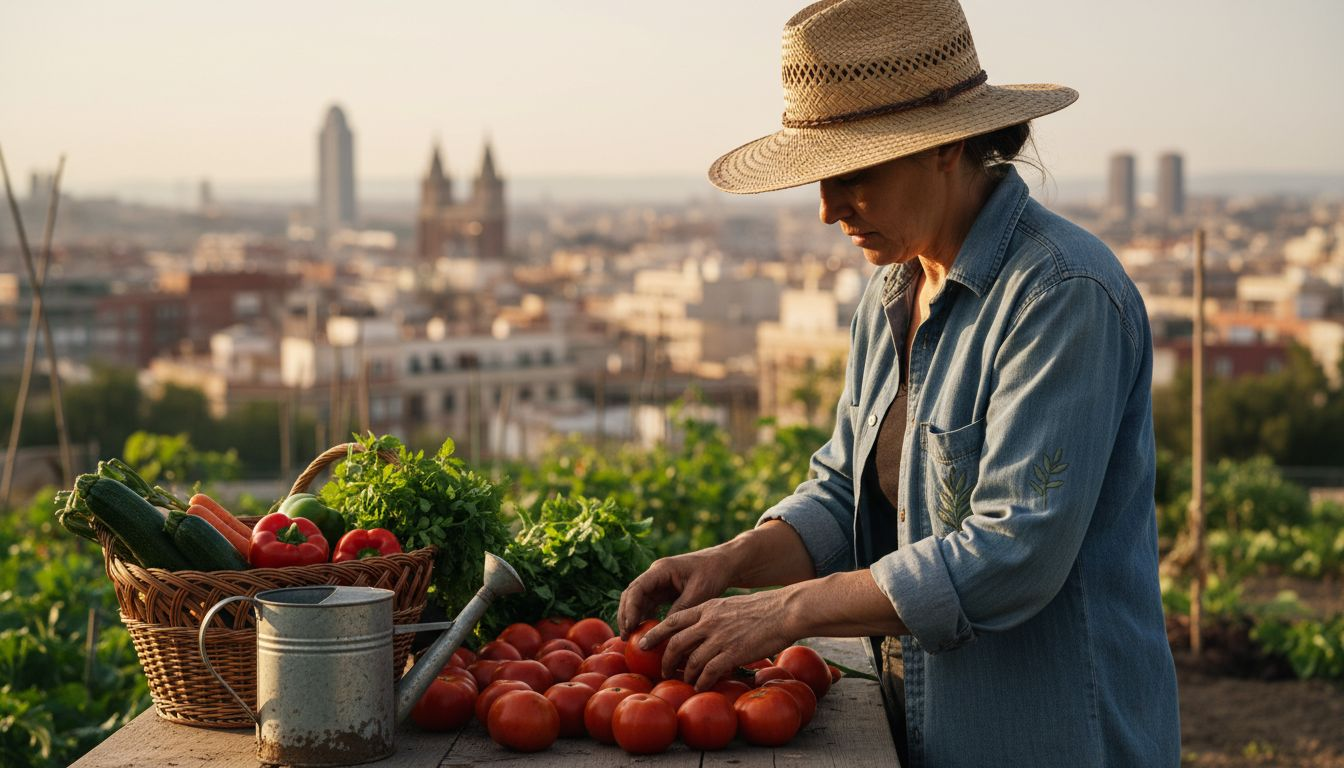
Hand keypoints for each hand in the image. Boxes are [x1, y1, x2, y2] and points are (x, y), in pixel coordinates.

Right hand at [617, 547, 734, 638]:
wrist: (724, 564)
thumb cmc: (713, 573)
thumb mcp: (698, 593)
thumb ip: (680, 610)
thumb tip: (663, 631)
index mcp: (661, 570)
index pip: (637, 588)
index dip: (630, 608)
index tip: (630, 627)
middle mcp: (655, 575)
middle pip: (631, 594)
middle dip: (625, 615)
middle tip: (625, 637)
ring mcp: (658, 583)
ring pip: (637, 601)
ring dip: (633, 618)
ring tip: (631, 639)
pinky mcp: (664, 591)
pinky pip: (648, 605)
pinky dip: (644, 618)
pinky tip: (645, 633)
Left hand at [642, 589, 798, 689]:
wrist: (784, 611)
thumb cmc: (761, 610)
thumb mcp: (729, 605)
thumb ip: (713, 617)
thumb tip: (702, 631)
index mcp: (707, 607)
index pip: (672, 620)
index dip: (655, 633)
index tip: (642, 643)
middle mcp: (709, 621)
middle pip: (676, 642)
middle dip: (666, 660)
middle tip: (663, 671)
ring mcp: (720, 637)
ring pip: (691, 660)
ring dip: (686, 675)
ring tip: (685, 682)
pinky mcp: (732, 652)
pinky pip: (709, 672)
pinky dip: (702, 682)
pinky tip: (701, 687)